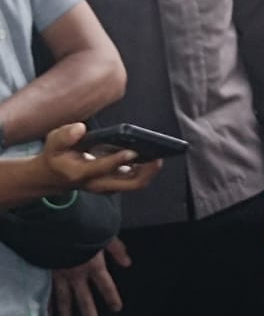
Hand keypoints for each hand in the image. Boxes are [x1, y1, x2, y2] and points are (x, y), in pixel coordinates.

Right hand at [35, 123, 160, 195]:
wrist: (52, 176)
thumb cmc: (57, 156)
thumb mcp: (53, 143)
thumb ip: (65, 136)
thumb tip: (80, 129)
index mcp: (80, 173)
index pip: (102, 168)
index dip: (118, 160)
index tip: (132, 150)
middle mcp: (96, 183)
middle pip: (127, 184)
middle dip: (146, 172)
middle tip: (158, 157)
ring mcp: (107, 186)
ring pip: (134, 184)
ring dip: (149, 171)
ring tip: (159, 155)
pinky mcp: (113, 184)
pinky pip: (133, 180)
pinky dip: (145, 170)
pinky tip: (152, 156)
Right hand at [51, 236, 131, 315]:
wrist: (58, 224)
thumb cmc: (83, 228)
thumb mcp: (105, 235)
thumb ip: (116, 249)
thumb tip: (127, 263)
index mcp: (94, 266)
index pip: (106, 286)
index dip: (112, 297)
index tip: (116, 308)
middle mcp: (77, 275)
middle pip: (85, 301)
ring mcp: (61, 276)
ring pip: (64, 302)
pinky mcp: (49, 274)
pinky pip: (48, 293)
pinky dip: (48, 305)